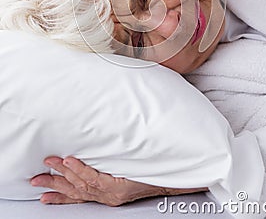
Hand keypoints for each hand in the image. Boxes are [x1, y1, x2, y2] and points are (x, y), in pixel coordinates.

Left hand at [31, 156, 206, 205]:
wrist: (170, 180)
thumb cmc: (157, 166)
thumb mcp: (144, 154)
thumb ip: (128, 144)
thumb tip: (117, 123)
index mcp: (119, 186)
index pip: (93, 178)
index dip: (78, 170)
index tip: (65, 159)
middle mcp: (110, 195)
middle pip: (81, 186)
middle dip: (60, 175)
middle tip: (45, 165)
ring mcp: (106, 198)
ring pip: (78, 192)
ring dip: (58, 185)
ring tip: (39, 181)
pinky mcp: (105, 197)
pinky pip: (81, 198)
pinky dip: (64, 197)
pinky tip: (51, 197)